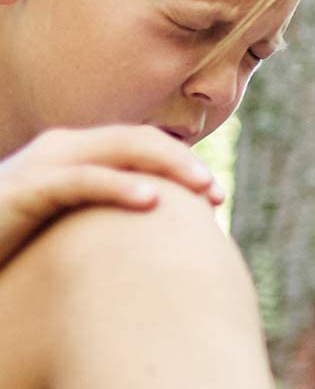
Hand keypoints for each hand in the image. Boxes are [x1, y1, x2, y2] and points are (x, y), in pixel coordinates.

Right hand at [0, 126, 225, 272]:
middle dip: (183, 162)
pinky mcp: (27, 189)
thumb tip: (163, 245)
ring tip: (202, 190)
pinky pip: (80, 180)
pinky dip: (118, 185)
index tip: (217, 197)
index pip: (141, 147)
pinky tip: (151, 200)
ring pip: (116, 149)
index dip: (183, 164)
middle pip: (137, 141)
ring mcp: (44, 165)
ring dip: (166, 165)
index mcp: (78, 157)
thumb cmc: (23, 247)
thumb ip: (112, 223)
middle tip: (218, 193)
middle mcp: (63, 151)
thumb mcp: (76, 229)